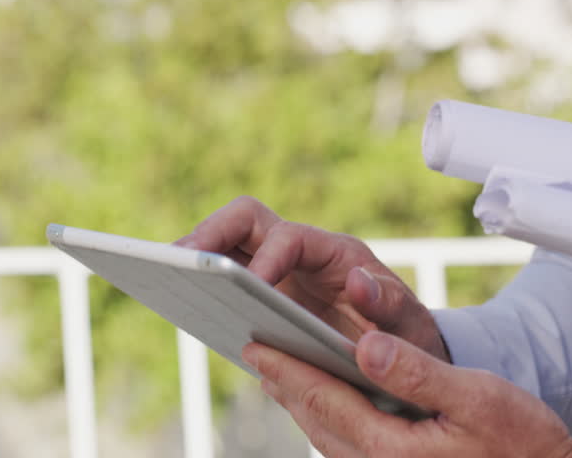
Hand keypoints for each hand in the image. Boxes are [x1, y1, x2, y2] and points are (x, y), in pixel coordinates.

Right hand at [174, 196, 449, 360]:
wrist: (401, 353)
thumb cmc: (406, 336)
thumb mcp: (409, 325)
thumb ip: (390, 304)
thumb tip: (360, 282)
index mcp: (338, 255)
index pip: (291, 238)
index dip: (266, 259)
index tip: (249, 288)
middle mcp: (303, 252)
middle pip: (246, 219)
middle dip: (212, 233)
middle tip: (179, 260)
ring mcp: (278, 269)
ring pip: (227, 242)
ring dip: (195, 253)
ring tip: (162, 275)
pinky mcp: (261, 291)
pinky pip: (223, 274)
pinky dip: (199, 281)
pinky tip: (177, 301)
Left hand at [244, 331, 571, 457]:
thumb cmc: (522, 441)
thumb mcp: (477, 395)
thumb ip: (416, 373)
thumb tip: (365, 345)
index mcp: (391, 448)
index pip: (324, 399)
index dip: (288, 367)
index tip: (256, 343)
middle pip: (317, 421)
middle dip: (286, 384)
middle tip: (255, 350)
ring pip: (328, 438)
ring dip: (304, 404)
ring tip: (283, 374)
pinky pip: (350, 448)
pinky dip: (330, 420)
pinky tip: (331, 405)